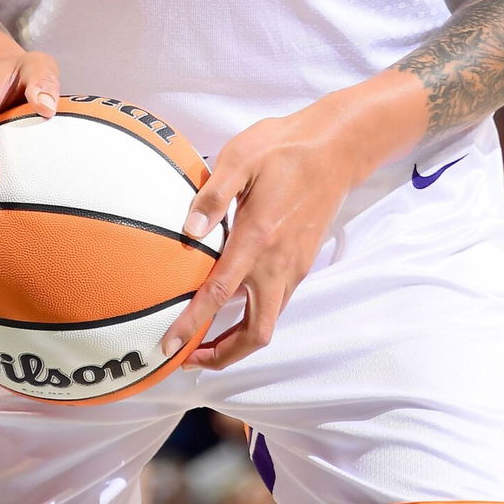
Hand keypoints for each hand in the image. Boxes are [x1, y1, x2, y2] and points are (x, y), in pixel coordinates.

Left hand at [159, 94, 363, 370]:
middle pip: (255, 333)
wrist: (336, 148)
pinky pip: (277, 302)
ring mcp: (293, 265)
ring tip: (206, 339)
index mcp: (257, 239)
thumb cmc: (284, 147)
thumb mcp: (241, 158)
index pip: (219, 295)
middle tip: (188, 356)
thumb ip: (213, 195)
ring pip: (268, 322)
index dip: (192, 326)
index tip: (168, 348)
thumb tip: (187, 229)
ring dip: (238, 340)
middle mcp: (278, 263)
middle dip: (222, 355)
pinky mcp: (302, 261)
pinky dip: (254, 316)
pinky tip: (234, 302)